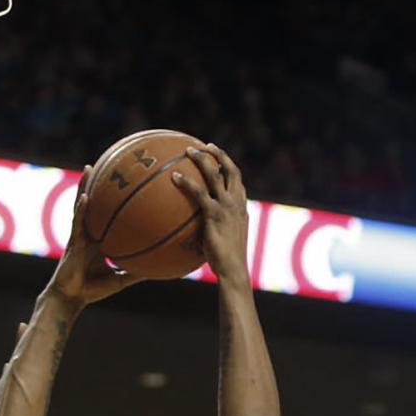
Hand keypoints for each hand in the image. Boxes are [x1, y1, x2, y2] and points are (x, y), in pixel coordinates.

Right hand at [49, 168, 132, 306]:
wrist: (71, 299)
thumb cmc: (92, 290)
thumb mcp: (119, 280)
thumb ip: (135, 273)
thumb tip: (157, 272)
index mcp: (99, 239)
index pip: (108, 215)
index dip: (114, 200)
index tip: (126, 183)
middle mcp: (89, 233)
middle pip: (95, 203)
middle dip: (100, 184)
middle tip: (110, 164)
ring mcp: (79, 235)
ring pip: (82, 206)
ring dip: (85, 186)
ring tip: (90, 168)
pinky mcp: (72, 242)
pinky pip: (78, 222)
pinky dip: (81, 209)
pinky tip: (86, 197)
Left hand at [172, 144, 248, 281]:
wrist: (232, 269)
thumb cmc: (225, 263)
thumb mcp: (221, 242)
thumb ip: (212, 232)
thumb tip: (193, 236)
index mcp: (241, 208)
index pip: (237, 181)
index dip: (228, 166)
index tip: (219, 157)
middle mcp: (236, 203)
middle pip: (231, 169)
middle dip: (218, 154)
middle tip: (205, 146)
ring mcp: (226, 207)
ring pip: (215, 174)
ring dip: (202, 159)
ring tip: (187, 150)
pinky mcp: (214, 214)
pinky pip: (199, 192)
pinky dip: (186, 182)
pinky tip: (174, 177)